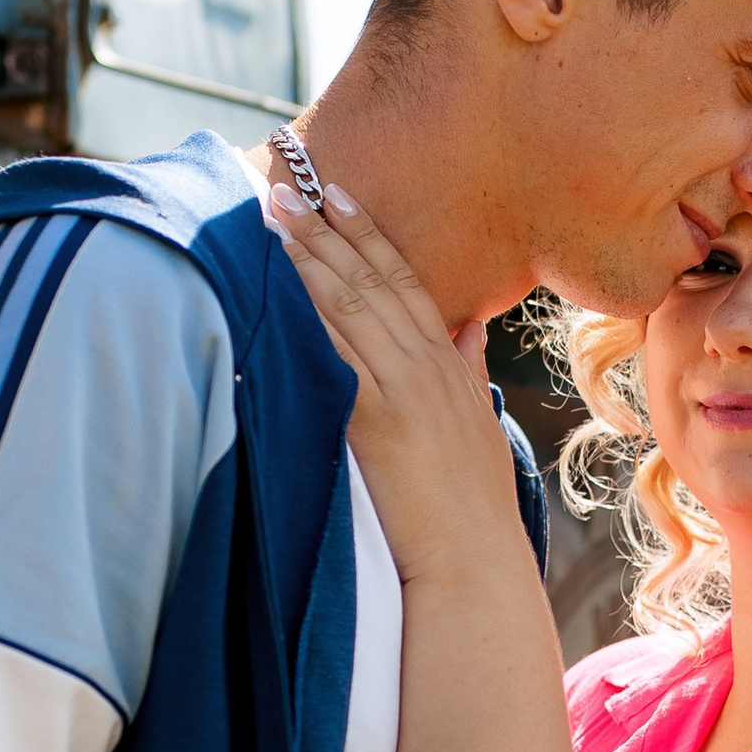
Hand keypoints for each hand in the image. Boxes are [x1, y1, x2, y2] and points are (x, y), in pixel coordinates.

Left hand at [265, 176, 527, 589]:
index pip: (404, 281)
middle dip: (324, 230)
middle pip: (369, 281)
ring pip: (348, 307)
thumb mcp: (481, 428)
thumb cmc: (473, 507)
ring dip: (305, 258)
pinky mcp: (375, 423)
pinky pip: (333, 357)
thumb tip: (470, 327)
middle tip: (285, 188)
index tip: (336, 194)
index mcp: (449, 365)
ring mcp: (401, 392)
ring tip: (270, 218)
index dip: (368, 234)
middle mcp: (426, 367)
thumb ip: (469, 371)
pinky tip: (276, 290)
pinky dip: (304, 318)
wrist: (474, 563)